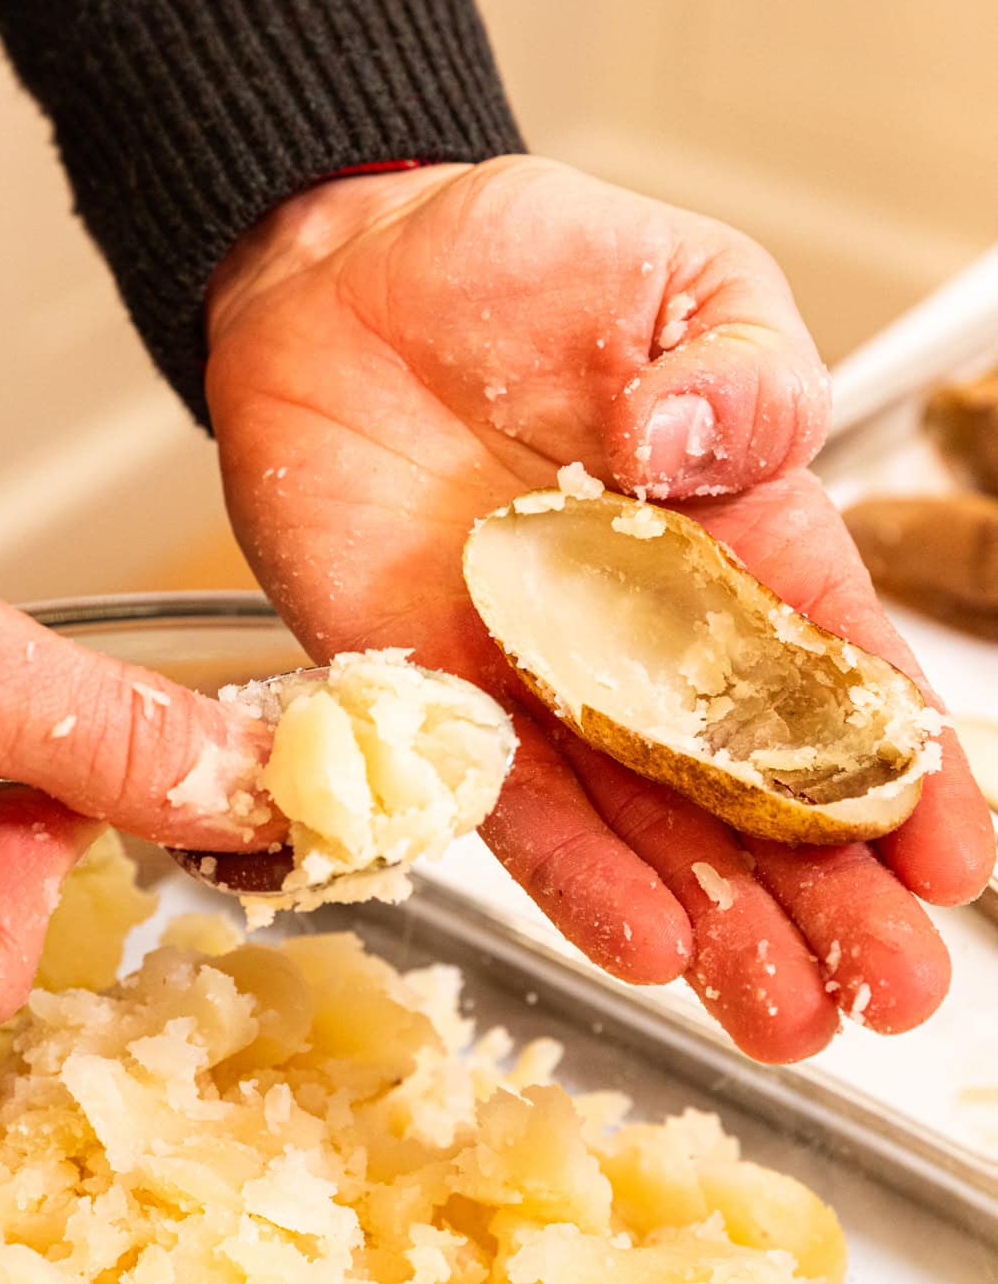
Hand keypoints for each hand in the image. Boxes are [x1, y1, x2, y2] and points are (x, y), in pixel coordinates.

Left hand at [207, 157, 995, 1062]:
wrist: (346, 277)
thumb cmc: (526, 268)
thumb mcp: (683, 279)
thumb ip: (741, 367)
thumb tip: (709, 449)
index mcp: (746, 540)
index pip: (843, 676)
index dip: (908, 776)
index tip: (955, 867)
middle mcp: (654, 635)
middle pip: (759, 791)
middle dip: (830, 898)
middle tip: (891, 996)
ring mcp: (546, 677)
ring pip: (649, 829)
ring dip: (718, 925)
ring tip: (785, 1016)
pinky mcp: (434, 694)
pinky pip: (508, 801)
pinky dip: (571, 873)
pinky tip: (642, 943)